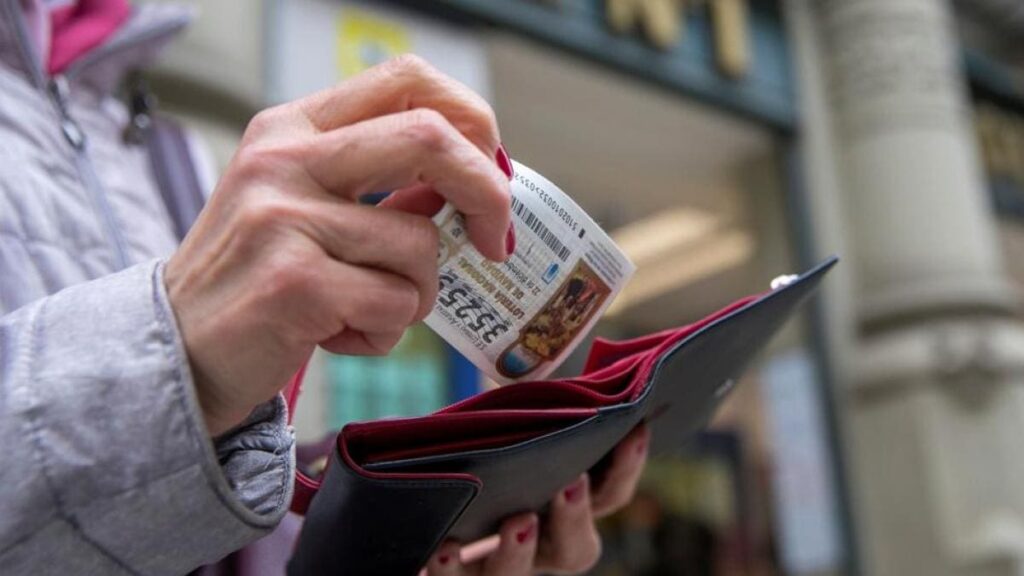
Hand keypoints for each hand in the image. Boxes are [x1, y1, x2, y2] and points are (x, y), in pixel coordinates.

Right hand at [165, 55, 511, 435]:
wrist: (177, 349)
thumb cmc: (256, 277)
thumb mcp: (307, 208)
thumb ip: (382, 187)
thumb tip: (476, 181)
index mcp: (294, 128)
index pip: (408, 79)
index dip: (472, 121)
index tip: (491, 173)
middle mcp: (285, 159)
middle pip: (431, 138)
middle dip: (487, 194)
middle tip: (493, 243)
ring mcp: (284, 217)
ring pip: (421, 245)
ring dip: (415, 295)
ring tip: (361, 309)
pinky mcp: (292, 282)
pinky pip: (395, 305)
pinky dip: (384, 333)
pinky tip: (336, 335)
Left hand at [423, 425, 650, 575]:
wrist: (431, 510)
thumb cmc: (483, 453)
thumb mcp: (511, 430)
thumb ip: (536, 411)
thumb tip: (551, 369)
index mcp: (567, 508)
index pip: (610, 494)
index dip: (627, 465)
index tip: (635, 428)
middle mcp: (542, 547)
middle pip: (575, 549)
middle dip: (576, 517)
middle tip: (571, 482)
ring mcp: (500, 567)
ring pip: (517, 575)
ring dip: (519, 552)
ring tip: (517, 523)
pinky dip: (450, 569)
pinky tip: (443, 549)